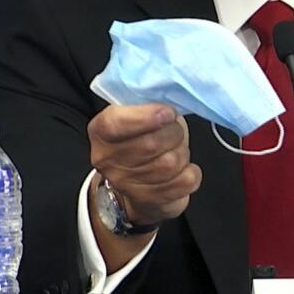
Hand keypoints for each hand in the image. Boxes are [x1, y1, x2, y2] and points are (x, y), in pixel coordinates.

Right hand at [88, 103, 200, 226]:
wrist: (138, 183)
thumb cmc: (142, 138)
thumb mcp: (137, 113)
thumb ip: (146, 102)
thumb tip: (170, 93)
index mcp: (101, 131)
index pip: (116, 124)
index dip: (146, 117)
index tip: (168, 112)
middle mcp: (108, 160)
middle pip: (151, 143)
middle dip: (173, 133)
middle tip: (174, 130)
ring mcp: (127, 184)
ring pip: (170, 163)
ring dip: (182, 152)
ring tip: (176, 149)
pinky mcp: (151, 200)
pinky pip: (185, 181)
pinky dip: (192, 172)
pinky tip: (184, 168)